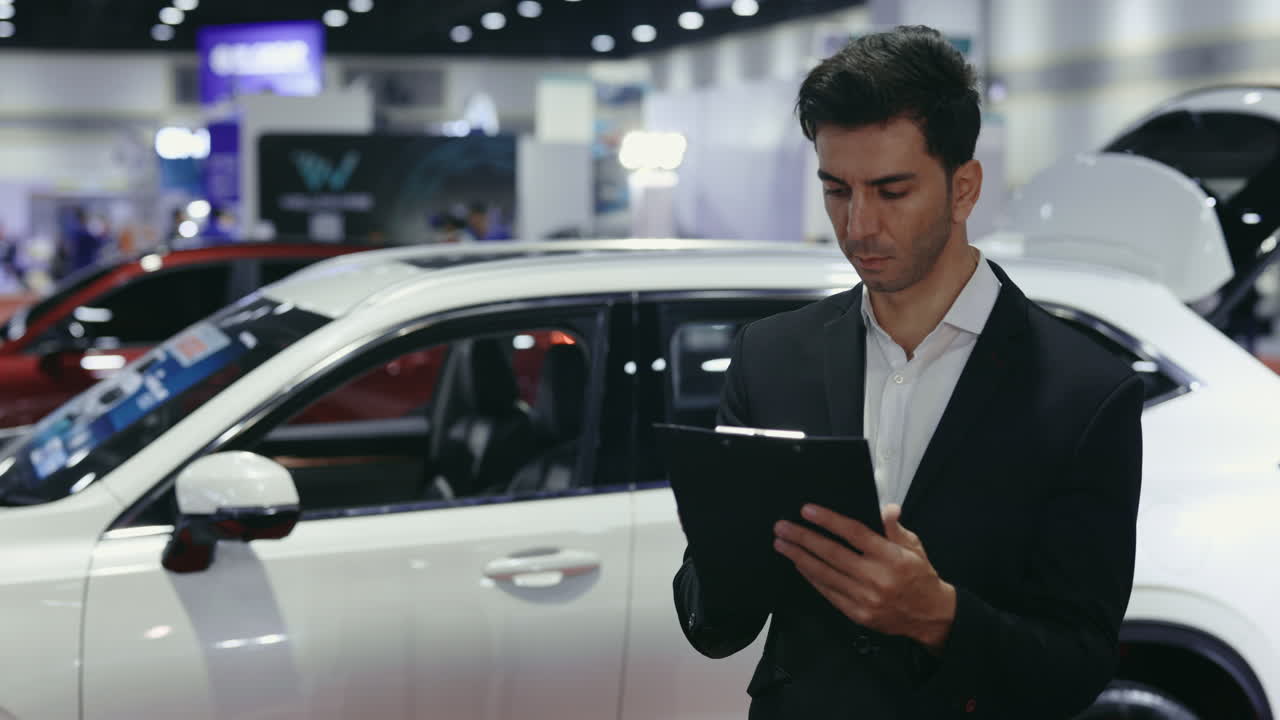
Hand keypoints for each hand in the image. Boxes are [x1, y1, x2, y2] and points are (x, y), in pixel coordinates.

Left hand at [773, 503, 955, 653]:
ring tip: (782, 544)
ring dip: (800, 557)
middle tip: (782, 527)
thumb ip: (894, 528)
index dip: (829, 520)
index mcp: (891, 557)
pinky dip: (811, 577)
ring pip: (825, 574)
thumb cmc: (919, 576)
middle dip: (803, 538)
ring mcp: (865, 598)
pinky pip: (828, 592)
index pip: (854, 533)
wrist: (929, 616)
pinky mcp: (857, 614)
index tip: (807, 510)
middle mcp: (876, 577)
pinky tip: (799, 565)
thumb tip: (886, 508)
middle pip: (832, 553)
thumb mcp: (914, 546)